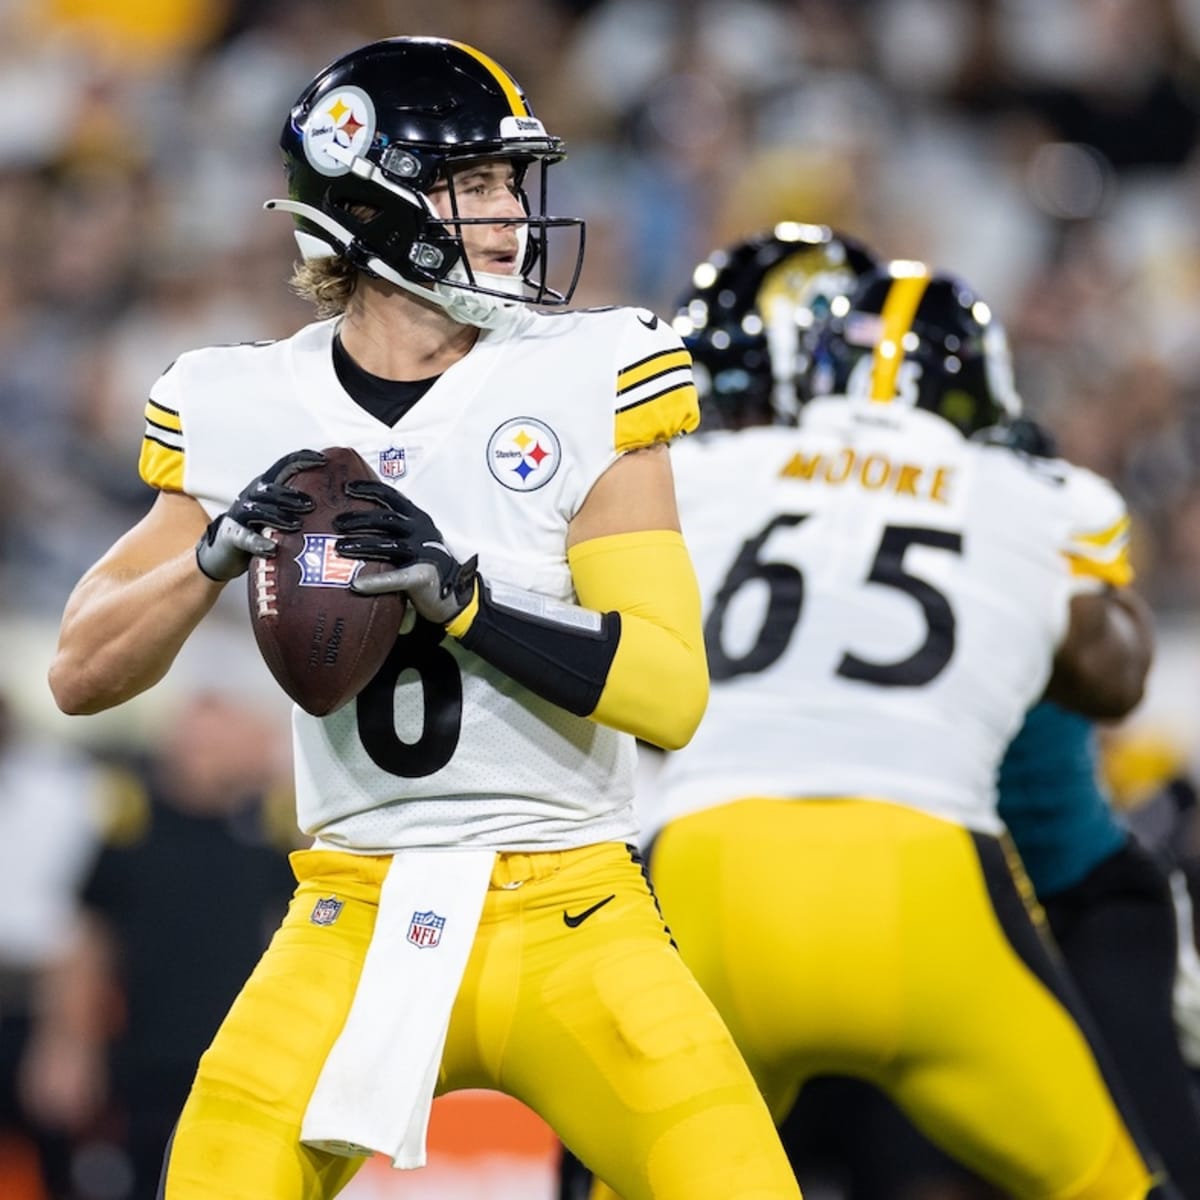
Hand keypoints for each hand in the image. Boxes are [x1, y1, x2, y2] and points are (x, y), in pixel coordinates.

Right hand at [196, 449, 325, 581]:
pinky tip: (272, 547)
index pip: (284, 466)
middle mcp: (252, 496)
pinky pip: (244, 536)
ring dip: (278, 515)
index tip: (324, 461)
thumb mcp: (282, 515)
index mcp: (267, 487)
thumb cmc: (262, 531)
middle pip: (270, 488)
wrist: (225, 553)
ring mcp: (239, 515)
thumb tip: (341, 503)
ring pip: (257, 509)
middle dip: (292, 494)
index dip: (302, 459)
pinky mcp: (232, 535)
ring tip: (297, 524)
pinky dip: (258, 541)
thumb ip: (303, 508)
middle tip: (312, 505)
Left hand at [333, 480, 477, 624]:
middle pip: (385, 518)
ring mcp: (423, 553)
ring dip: (361, 544)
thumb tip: (353, 521)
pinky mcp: (422, 576)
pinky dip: (375, 581)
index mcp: (417, 519)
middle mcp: (421, 531)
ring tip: (340, 547)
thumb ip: (392, 529)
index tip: (348, 488)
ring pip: (387, 544)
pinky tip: (357, 584)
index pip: (392, 496)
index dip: (369, 489)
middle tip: (336, 523)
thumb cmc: (425, 563)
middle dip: (358, 518)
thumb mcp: (413, 538)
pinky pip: (395, 577)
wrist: (453, 592)